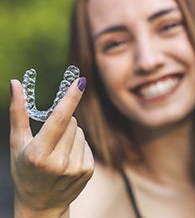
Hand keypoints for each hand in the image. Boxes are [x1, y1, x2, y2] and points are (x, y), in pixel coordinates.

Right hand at [9, 78, 93, 216]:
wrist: (41, 205)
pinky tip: (68, 159)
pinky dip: (78, 145)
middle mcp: (59, 162)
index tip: (81, 81)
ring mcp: (76, 168)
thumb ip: (18, 112)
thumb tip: (15, 83)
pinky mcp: (88, 170)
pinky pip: (86, 143)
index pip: (58, 119)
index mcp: (38, 154)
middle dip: (63, 122)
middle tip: (51, 138)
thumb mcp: (17, 144)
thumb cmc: (25, 170)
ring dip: (71, 134)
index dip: (70, 98)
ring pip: (80, 131)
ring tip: (58, 151)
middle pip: (71, 122)